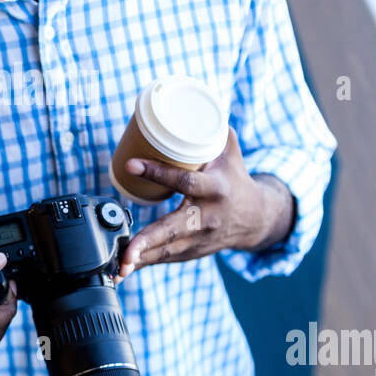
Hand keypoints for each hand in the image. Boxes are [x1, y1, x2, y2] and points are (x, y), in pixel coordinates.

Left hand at [113, 127, 294, 282]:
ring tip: (118, 268)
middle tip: (127, 252)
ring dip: (140, 261)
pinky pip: (165, 260)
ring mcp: (200, 240)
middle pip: (174, 231)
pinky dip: (143, 266)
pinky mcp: (192, 253)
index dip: (157, 172)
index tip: (131, 164)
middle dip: (148, 242)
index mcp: (215, 190)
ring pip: (167, 252)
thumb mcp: (230, 152)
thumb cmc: (236, 179)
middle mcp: (207, 218)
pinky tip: (122, 271)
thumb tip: (189, 104)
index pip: (184, 181)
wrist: (257, 218)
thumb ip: (212, 130)